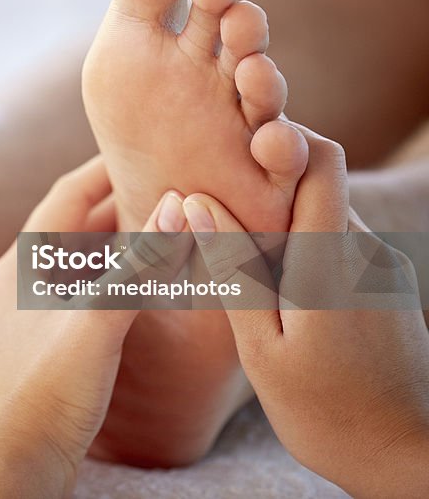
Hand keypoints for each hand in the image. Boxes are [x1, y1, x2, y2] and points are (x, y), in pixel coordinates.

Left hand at [0, 156, 192, 497]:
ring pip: (65, 268)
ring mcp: (13, 319)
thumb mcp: (101, 321)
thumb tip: (178, 205)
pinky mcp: (20, 352)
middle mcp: (11, 284)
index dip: (104, 167)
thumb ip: (141, 264)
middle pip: (67, 230)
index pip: (67, 194)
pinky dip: (92, 288)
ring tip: (150, 242)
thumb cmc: (50, 389)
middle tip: (162, 191)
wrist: (11, 463)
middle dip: (113, 210)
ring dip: (104, 252)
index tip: (141, 146)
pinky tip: (117, 302)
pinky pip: (60, 301)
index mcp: (23, 264)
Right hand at [183, 127, 428, 498]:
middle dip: (265, 192)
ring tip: (241, 268)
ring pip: (325, 217)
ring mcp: (384, 268)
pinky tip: (277, 297)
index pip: (321, 159)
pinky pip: (339, 246)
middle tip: (214, 220)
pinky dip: (303, 254)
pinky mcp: (389, 287)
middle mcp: (368, 251)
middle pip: (317, 186)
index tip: (234, 158)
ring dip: (281, 228)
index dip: (280, 142)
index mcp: (333, 259)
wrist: (407, 462)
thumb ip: (233, 267)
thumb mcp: (261, 346)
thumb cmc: (325, 413)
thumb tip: (196, 199)